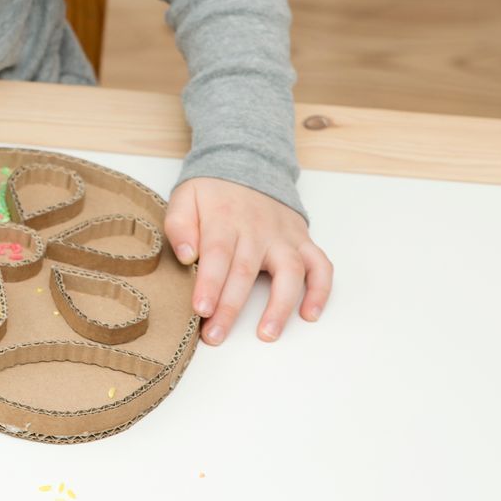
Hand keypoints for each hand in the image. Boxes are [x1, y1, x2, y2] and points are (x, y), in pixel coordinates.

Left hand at [163, 177, 331, 346]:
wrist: (247, 164)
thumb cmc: (212, 193)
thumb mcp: (185, 198)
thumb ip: (180, 225)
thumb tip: (185, 256)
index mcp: (224, 219)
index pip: (217, 255)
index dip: (210, 284)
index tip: (201, 310)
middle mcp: (257, 229)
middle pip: (246, 272)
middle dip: (231, 307)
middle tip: (216, 336)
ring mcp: (283, 236)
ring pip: (289, 272)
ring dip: (280, 305)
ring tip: (267, 334)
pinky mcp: (302, 241)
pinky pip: (320, 266)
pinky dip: (320, 290)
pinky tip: (309, 314)